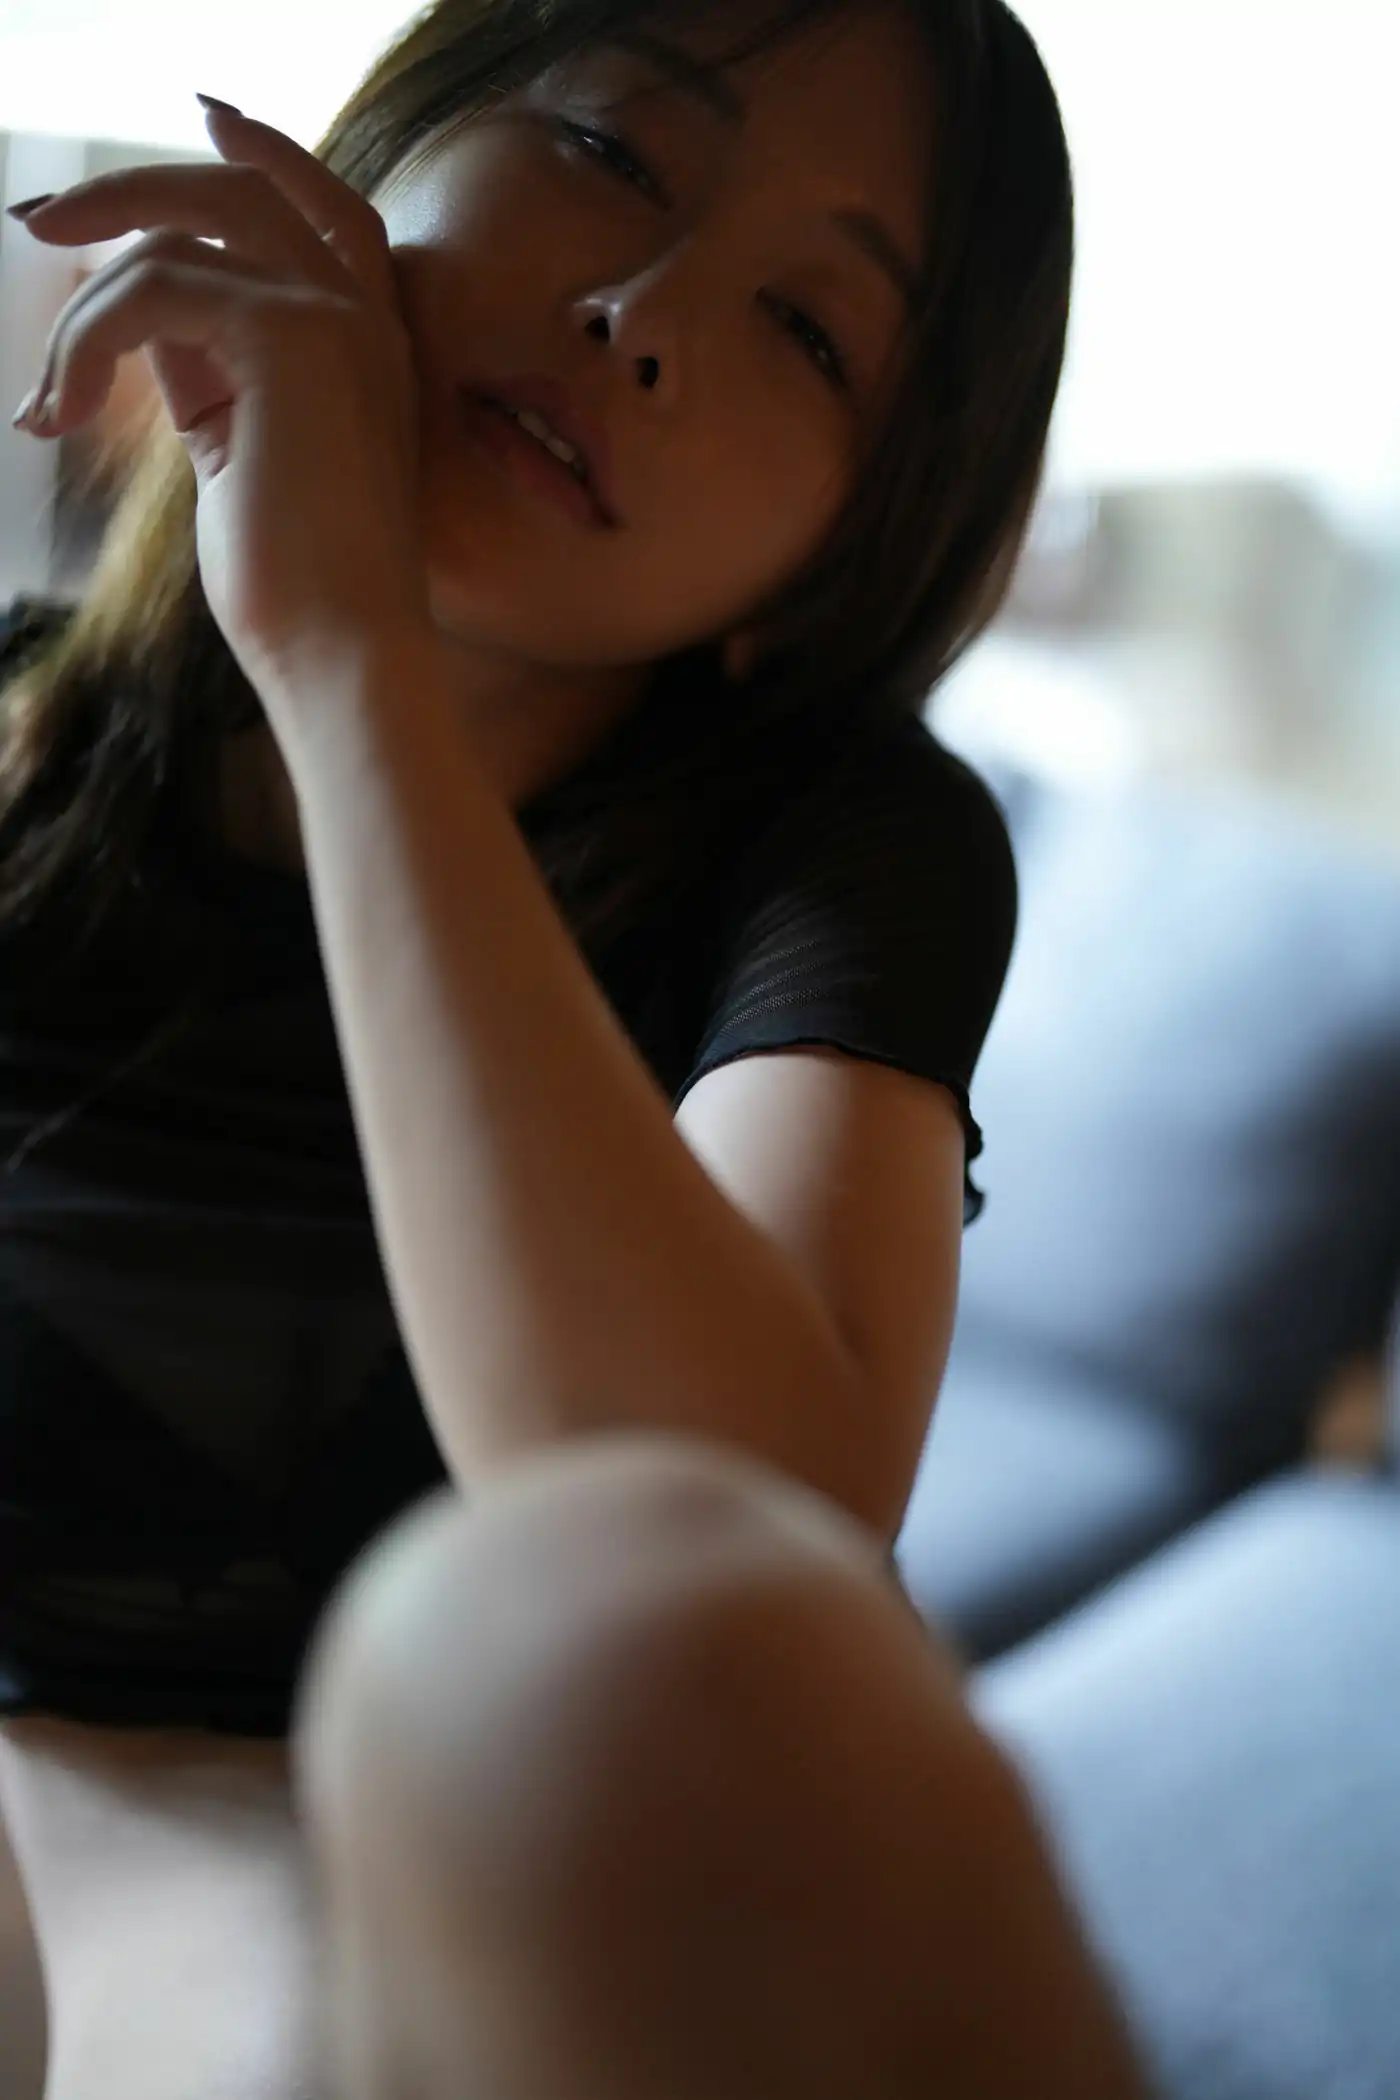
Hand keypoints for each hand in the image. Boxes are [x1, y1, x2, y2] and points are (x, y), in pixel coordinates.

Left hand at [9, 99, 433, 718]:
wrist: (346, 653)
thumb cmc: (300, 587)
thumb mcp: (243, 456)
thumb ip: (212, 375)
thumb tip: (147, 318)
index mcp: (369, 344)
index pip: (323, 210)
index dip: (264, 154)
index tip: (207, 118)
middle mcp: (363, 317)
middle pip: (241, 189)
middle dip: (130, 190)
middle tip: (42, 224)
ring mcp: (333, 318)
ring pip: (178, 230)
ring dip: (86, 305)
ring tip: (50, 397)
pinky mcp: (287, 335)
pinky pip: (151, 287)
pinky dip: (87, 341)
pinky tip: (67, 411)